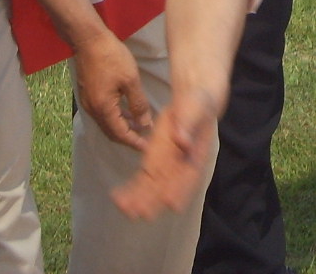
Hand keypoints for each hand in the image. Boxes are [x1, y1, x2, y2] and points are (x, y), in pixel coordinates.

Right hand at [73, 29, 150, 151]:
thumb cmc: (111, 57)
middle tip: (145, 140)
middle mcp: (93, 110)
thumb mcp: (130, 79)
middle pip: (111, 132)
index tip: (148, 148)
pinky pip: (104, 113)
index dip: (134, 142)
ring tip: (140, 126)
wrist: (88, 40)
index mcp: (103, 108)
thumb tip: (145, 124)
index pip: (120, 134)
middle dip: (128, 137)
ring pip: (107, 123)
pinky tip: (128, 111)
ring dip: (123, 127)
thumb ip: (138, 103)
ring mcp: (89, 102)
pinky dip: (116, 117)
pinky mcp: (88, 94)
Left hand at [111, 87, 218, 220]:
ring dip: (138, 200)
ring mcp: (164, 169)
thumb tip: (182, 140)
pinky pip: (141, 180)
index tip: (170, 202)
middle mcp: (180, 169)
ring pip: (151, 189)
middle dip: (154, 201)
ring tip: (124, 208)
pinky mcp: (152, 164)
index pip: (189, 178)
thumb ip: (188, 124)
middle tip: (140, 212)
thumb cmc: (198, 106)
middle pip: (166, 189)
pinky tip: (117, 198)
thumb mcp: (195, 109)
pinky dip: (130, 190)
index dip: (180, 191)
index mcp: (196, 158)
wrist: (189, 103)